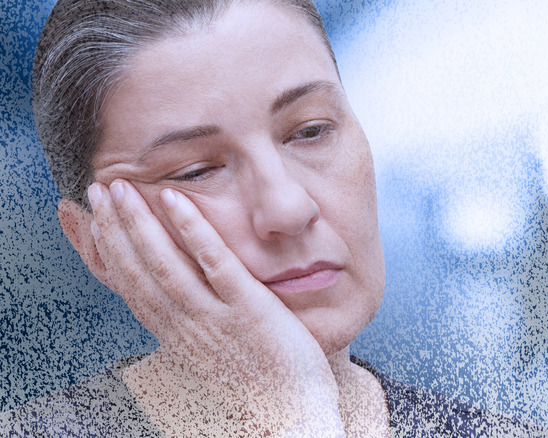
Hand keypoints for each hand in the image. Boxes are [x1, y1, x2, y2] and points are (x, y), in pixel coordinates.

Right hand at [88, 179, 344, 436]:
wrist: (290, 417)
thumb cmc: (256, 380)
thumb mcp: (209, 350)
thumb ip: (191, 320)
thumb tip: (177, 295)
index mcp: (174, 336)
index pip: (127, 287)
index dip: (102, 251)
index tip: (86, 217)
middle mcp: (184, 328)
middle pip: (137, 272)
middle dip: (112, 229)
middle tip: (96, 189)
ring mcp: (214, 319)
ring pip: (165, 266)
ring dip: (139, 224)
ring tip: (121, 187)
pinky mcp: (248, 310)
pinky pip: (215, 264)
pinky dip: (193, 231)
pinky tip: (177, 201)